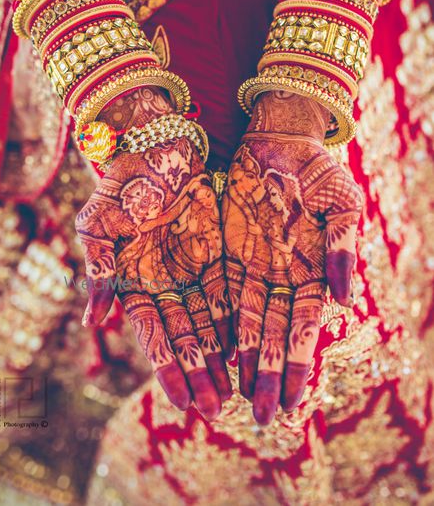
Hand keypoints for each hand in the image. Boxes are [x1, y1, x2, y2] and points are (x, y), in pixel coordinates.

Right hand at [76, 92, 232, 420]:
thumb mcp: (100, 223)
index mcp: (137, 281)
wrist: (159, 142)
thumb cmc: (124, 181)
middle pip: (189, 338)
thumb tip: (92, 320)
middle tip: (221, 412)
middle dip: (203, 376)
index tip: (187, 403)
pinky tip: (254, 347)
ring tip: (243, 392)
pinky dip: (242, 319)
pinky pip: (235, 291)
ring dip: (225, 358)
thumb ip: (98, 268)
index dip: (172, 369)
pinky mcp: (222, 250)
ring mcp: (196, 268)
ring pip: (214, 322)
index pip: (156, 336)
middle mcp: (169, 282)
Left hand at [222, 91, 362, 423]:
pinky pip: (221, 293)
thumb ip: (344, 249)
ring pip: (245, 322)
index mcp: (314, 270)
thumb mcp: (342, 206)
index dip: (296, 363)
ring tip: (233, 398)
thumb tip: (344, 299)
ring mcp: (254, 267)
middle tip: (260, 418)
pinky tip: (213, 353)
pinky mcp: (228, 252)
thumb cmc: (318, 170)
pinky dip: (218, 323)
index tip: (291, 402)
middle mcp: (283, 276)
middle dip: (266, 375)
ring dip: (241, 359)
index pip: (303, 327)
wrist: (280, 140)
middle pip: (272, 333)